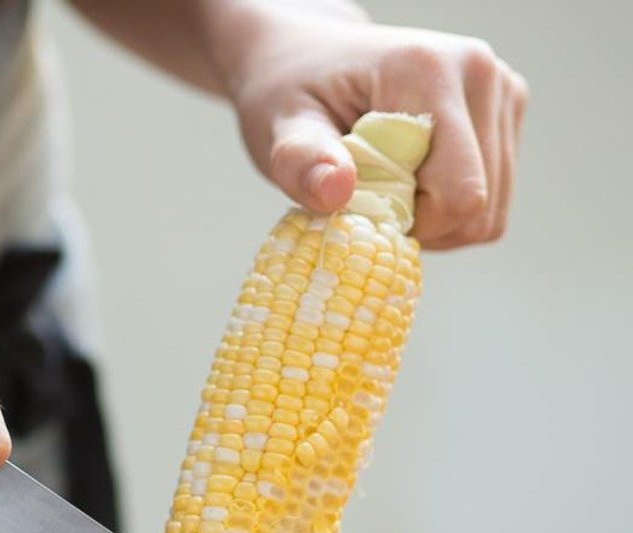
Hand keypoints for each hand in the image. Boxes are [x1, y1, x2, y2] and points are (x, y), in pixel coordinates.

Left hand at [221, 11, 527, 247]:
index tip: (362, 208)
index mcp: (429, 71)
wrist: (306, 57)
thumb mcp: (278, 128)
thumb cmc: (289, 93)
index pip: (460, 190)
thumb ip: (302, 161)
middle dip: (423, 225)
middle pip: (482, 204)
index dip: (412, 224)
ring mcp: (501, 90)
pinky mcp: (504, 110)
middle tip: (369, 202)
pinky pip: (493, 197)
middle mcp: (480, 73)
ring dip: (437, 221)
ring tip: (386, 190)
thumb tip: (336, 191)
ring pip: (492, 207)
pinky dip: (449, 209)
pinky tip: (409, 184)